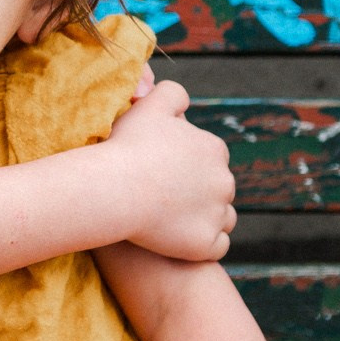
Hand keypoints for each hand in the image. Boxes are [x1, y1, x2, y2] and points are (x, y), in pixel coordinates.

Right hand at [103, 79, 236, 262]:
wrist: (115, 188)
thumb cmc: (127, 146)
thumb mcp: (150, 106)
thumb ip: (171, 94)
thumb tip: (184, 101)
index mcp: (214, 148)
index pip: (211, 159)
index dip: (188, 166)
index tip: (165, 172)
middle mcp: (224, 180)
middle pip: (219, 188)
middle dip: (200, 193)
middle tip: (166, 199)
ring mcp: (217, 214)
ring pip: (223, 218)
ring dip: (205, 219)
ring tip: (175, 222)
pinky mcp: (206, 243)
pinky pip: (216, 246)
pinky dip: (202, 245)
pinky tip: (182, 242)